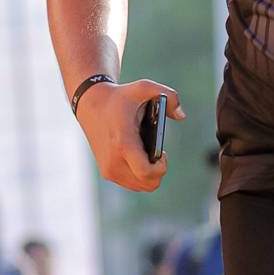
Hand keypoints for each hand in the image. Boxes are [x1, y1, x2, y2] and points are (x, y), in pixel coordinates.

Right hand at [77, 79, 184, 193]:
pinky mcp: (107, 172)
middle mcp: (114, 161)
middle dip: (159, 171)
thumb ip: (169, 95)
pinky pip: (133, 184)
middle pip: (148, 184)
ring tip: (148, 154)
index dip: (161, 168)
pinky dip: (141, 175)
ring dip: (150, 174)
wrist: (91, 105)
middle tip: (158, 154)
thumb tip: (182, 116)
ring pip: (142, 186)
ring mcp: (109, 170)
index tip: (163, 154)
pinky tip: (139, 157)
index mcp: (124, 143)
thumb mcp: (143, 88)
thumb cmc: (120, 97)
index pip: (146, 172)